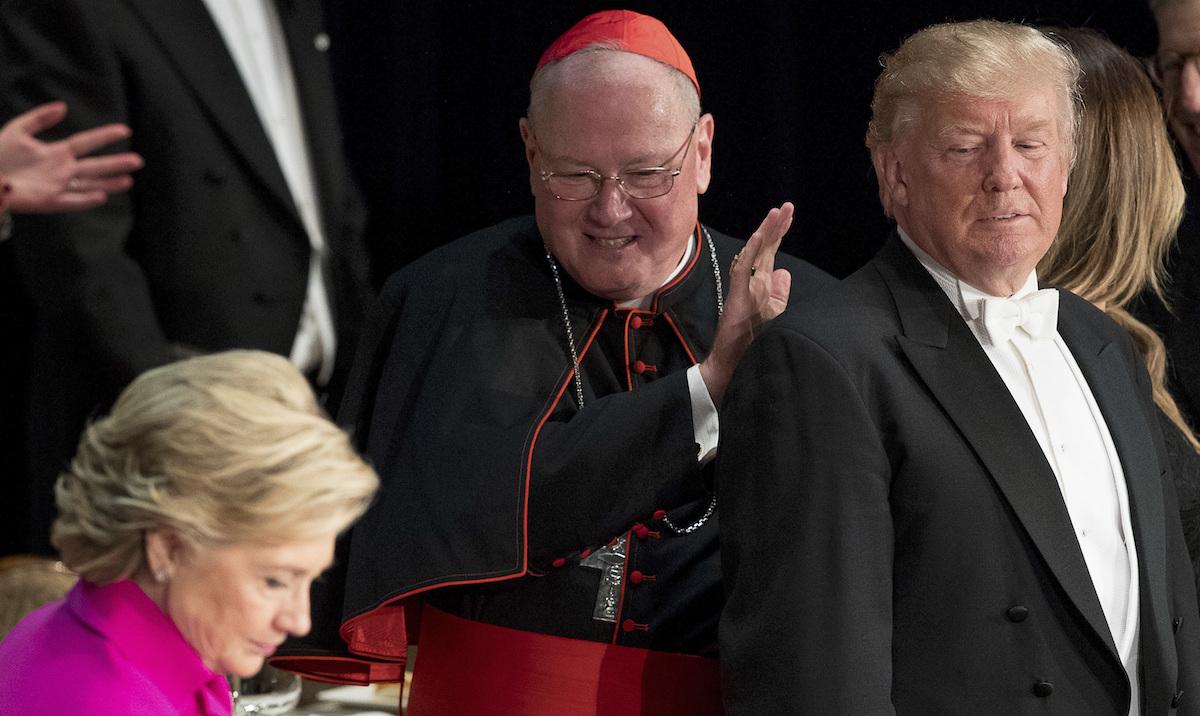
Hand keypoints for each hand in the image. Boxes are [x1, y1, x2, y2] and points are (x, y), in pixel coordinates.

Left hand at [0, 101, 143, 213]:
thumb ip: (39, 118)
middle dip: (116, 163)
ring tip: (129, 180)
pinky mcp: (49, 201)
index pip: (86, 142)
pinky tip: (101, 196)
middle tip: (138, 160)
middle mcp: (62, 170)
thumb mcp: (17, 130)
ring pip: (89, 184)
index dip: (105, 136)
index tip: (125, 130)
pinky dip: (86, 200)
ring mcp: (57, 186)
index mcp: (56, 152)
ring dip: (109, 183)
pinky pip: (71, 202)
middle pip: (94, 166)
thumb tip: (64, 106)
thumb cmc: (0, 155)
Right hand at [699, 202, 793, 404]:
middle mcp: (753, 280)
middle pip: (765, 247)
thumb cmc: (752, 338)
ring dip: (766, 232)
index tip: (787, 215)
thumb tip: (784, 271)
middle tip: (787, 207)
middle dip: (776, 226)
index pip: (771, 252)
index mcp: (761, 283)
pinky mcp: (737, 292)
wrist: (734, 359)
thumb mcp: (774, 312)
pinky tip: (760, 235)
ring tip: (778, 213)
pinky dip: (752, 251)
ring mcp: (744, 285)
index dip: (779, 233)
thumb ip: (779, 291)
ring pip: (755, 252)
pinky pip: (744, 267)